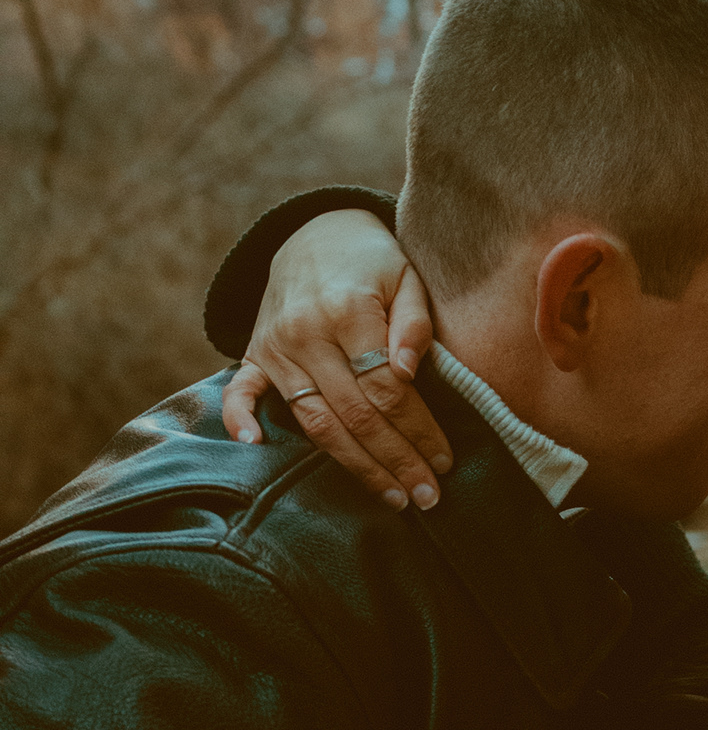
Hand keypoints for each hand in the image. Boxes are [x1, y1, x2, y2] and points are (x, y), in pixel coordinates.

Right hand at [222, 211, 452, 512]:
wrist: (317, 232)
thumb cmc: (374, 262)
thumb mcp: (406, 276)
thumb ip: (413, 323)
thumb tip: (407, 372)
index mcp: (346, 310)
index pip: (387, 389)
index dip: (419, 429)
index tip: (445, 459)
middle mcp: (305, 333)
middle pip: (355, 414)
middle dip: (396, 460)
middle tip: (429, 495)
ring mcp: (276, 347)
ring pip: (315, 421)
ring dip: (355, 465)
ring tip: (393, 496)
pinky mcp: (256, 354)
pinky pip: (241, 390)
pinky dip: (239, 418)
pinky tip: (254, 446)